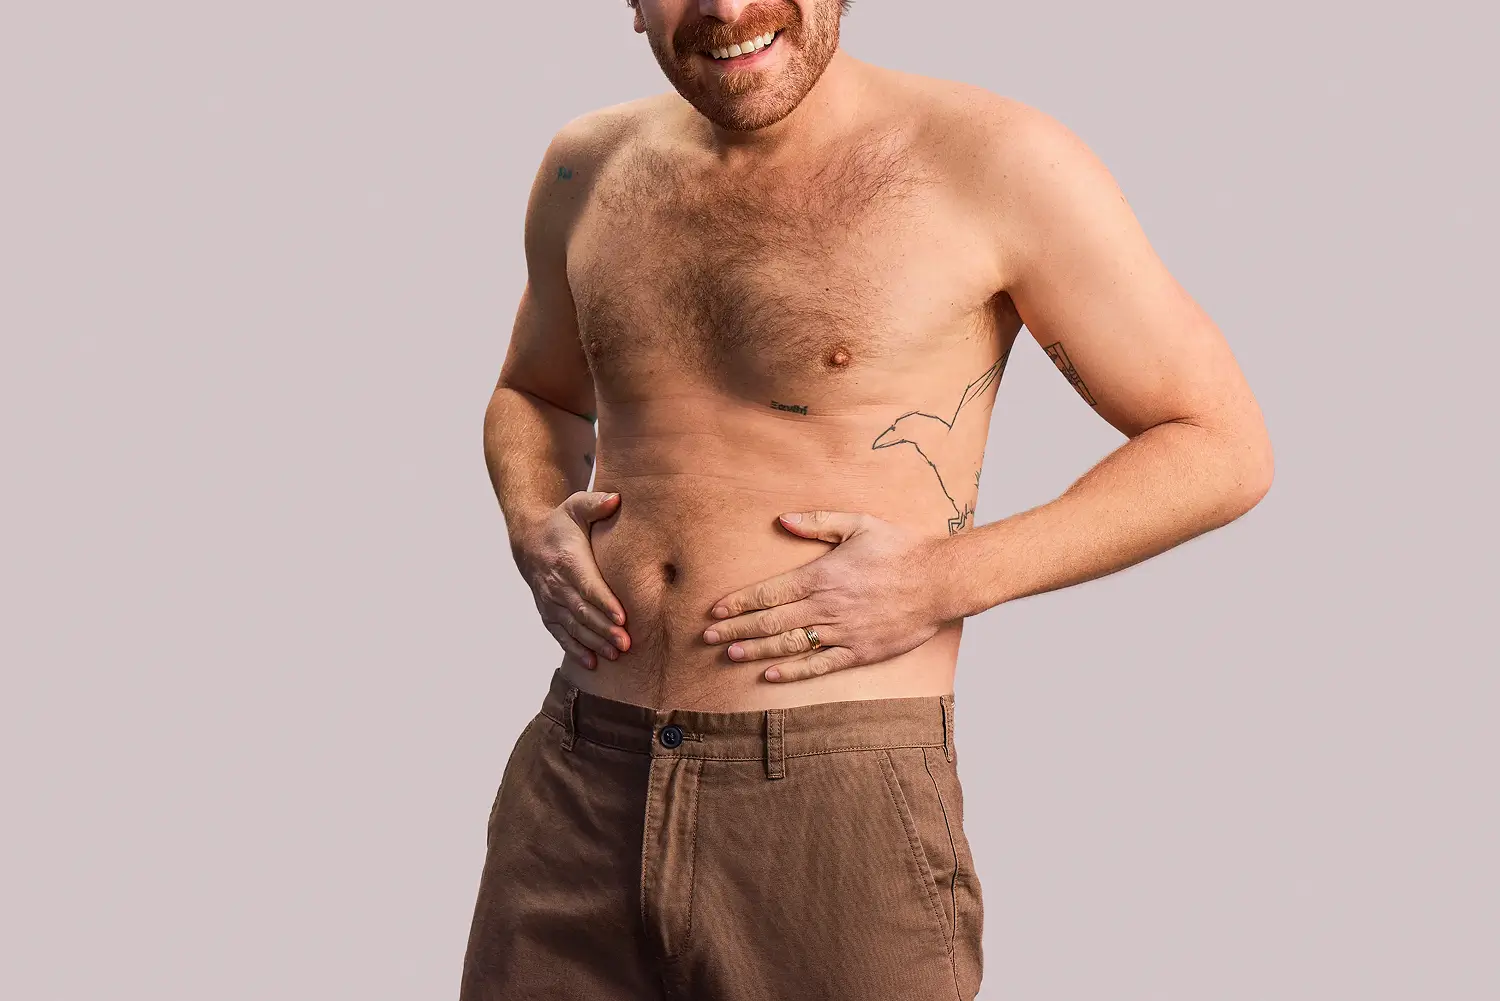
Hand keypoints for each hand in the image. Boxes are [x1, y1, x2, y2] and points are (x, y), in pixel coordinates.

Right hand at [512, 490, 630, 668]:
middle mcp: (555, 584)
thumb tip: (617, 499)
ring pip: (573, 626)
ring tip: (615, 654)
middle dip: (604, 629)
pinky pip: (560, 634)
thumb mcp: (576, 506)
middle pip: (582, 611)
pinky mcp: (548, 612)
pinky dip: (575, 649)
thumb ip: (596, 503)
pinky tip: (591, 663)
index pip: (587, 585)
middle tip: (626, 643)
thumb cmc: (562, 523)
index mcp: (567, 560)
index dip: (604, 602)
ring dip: (594, 642)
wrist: (529, 539)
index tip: (622, 617)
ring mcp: (550, 601)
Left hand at [702, 511, 949, 682]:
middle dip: (736, 629)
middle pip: (771, 622)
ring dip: (757, 650)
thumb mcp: (858, 524)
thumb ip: (817, 523)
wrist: (939, 580)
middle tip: (708, 637)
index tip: (715, 610)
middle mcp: (826, 607)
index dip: (739, 603)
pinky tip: (771, 675)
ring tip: (730, 654)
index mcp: (821, 576)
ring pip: (790, 645)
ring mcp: (842, 632)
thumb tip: (781, 519)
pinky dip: (793, 672)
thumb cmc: (900, 549)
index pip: (768, 593)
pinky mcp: (859, 651)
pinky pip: (819, 665)